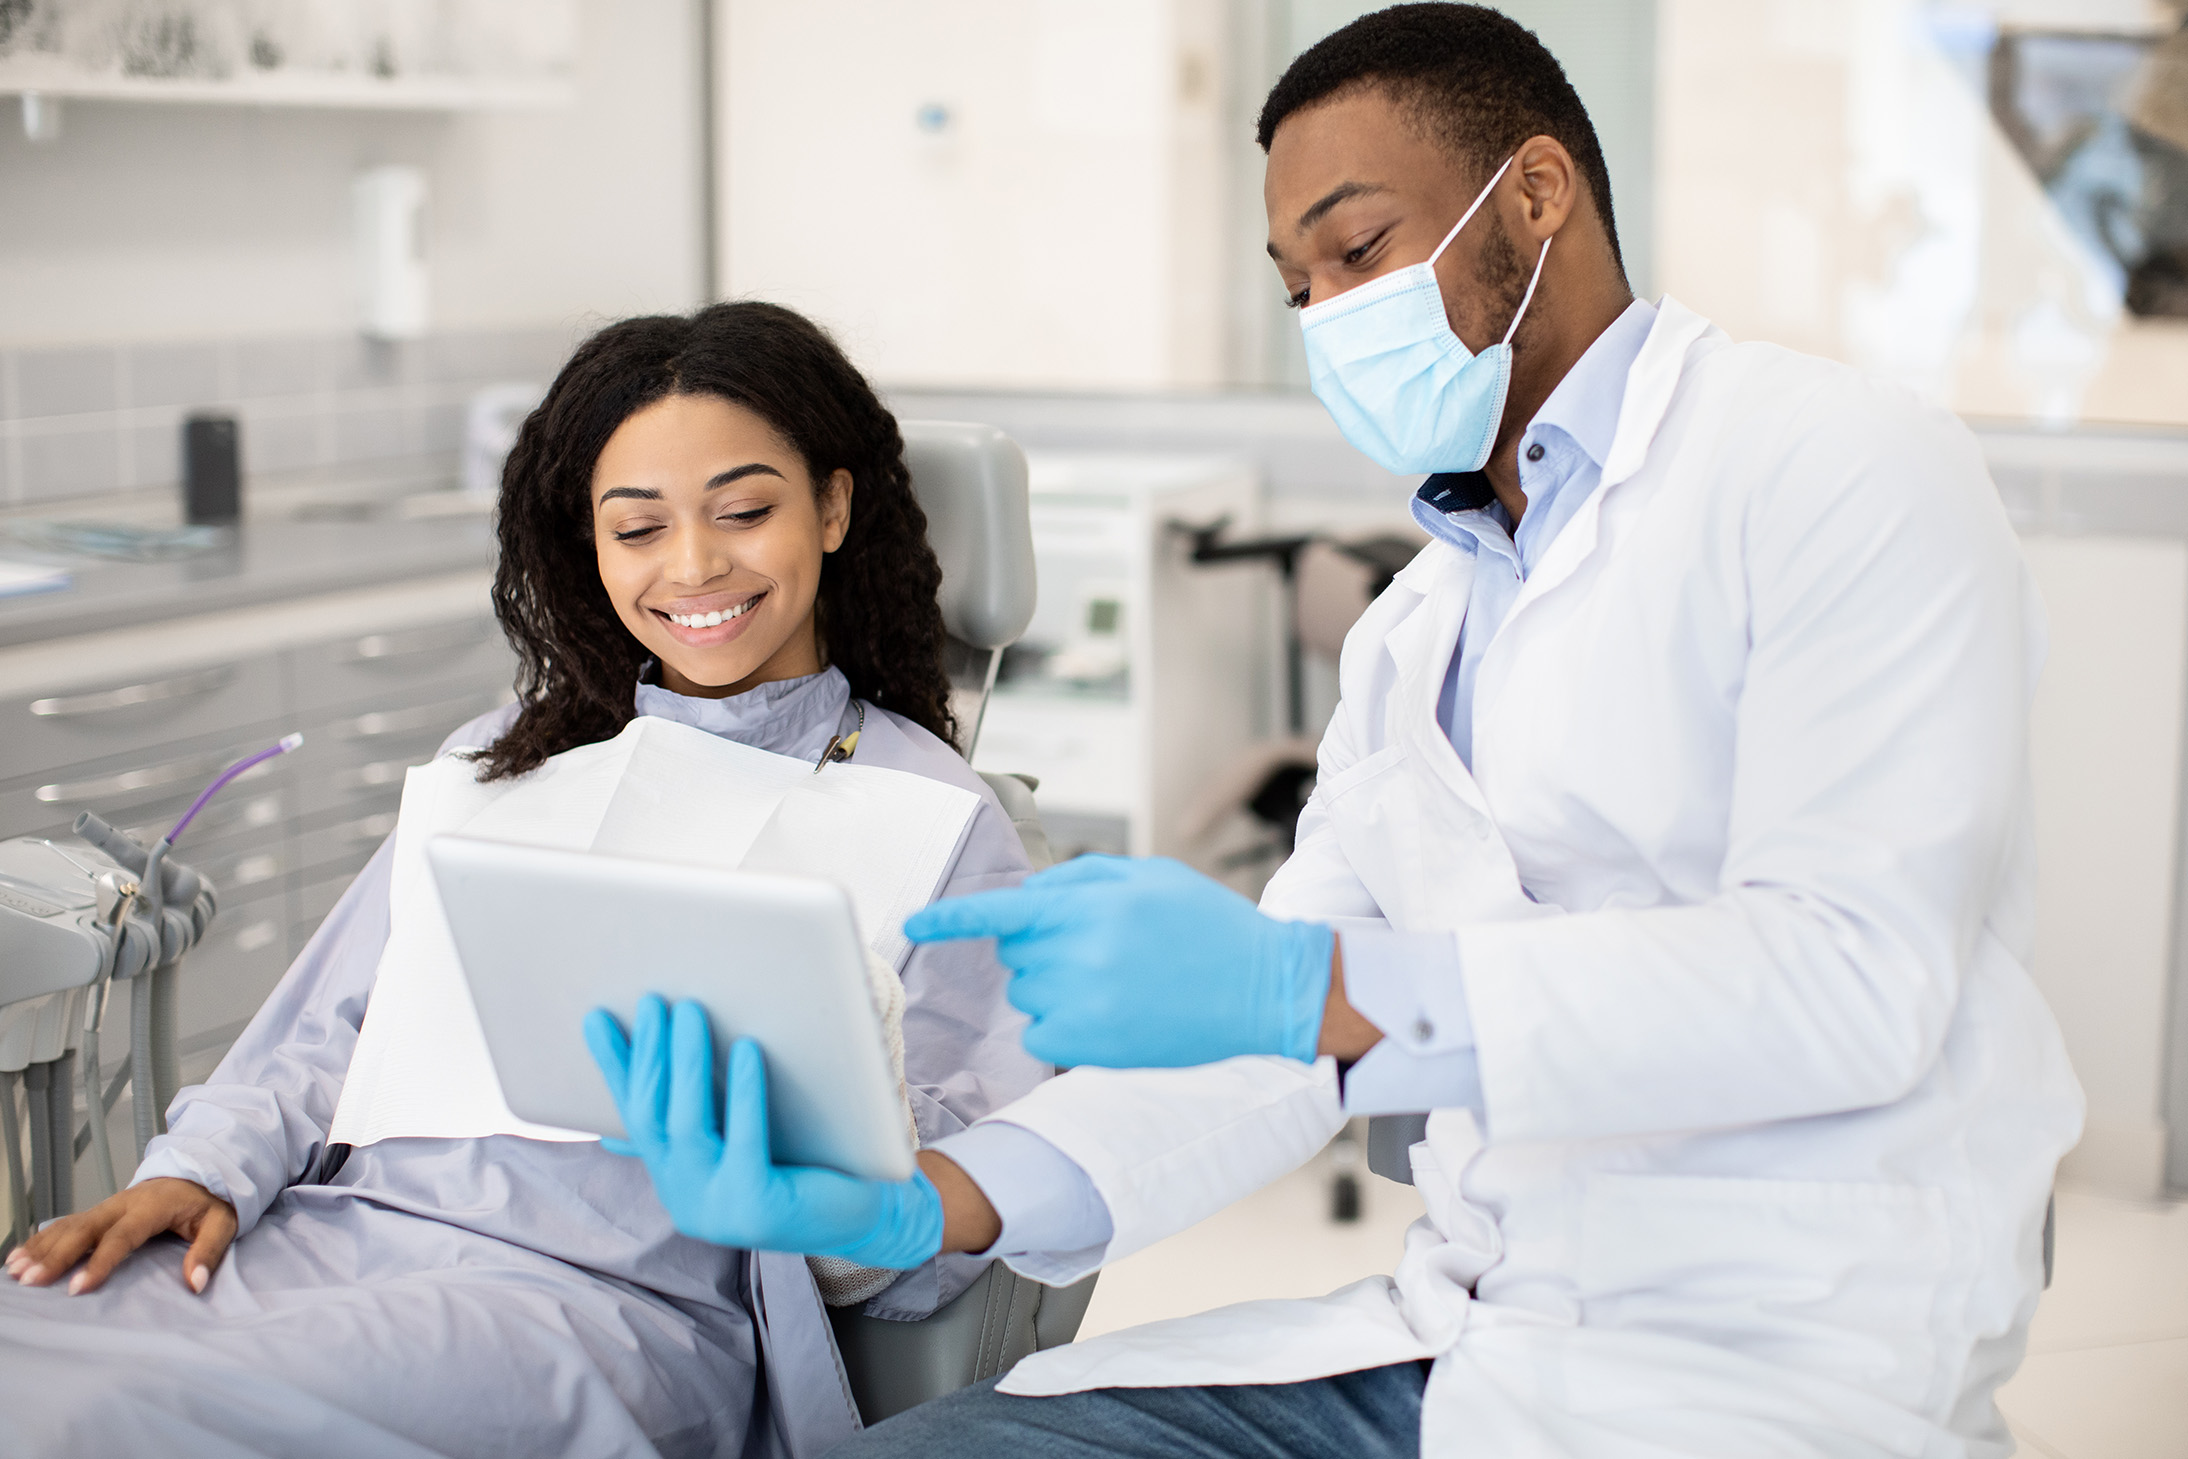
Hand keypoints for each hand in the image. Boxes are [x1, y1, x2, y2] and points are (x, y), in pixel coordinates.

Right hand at [4, 1178, 236, 1295]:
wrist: (200, 1171)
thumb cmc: (209, 1201)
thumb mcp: (222, 1222)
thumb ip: (209, 1251)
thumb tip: (195, 1283)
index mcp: (152, 1207)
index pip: (121, 1236)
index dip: (99, 1262)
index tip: (78, 1288)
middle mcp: (122, 1204)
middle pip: (84, 1229)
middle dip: (56, 1256)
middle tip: (32, 1281)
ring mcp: (107, 1206)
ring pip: (68, 1226)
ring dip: (41, 1249)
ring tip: (17, 1273)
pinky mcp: (98, 1211)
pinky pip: (64, 1225)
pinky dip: (39, 1240)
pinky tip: (17, 1257)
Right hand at [585, 995, 941, 1267]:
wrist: (870, 1213)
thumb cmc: (807, 1160)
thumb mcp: (743, 1133)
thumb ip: (703, 1110)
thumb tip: (662, 1058)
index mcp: (676, 1178)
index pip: (633, 1115)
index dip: (613, 1066)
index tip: (595, 1017)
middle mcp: (685, 1198)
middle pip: (653, 1115)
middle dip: (649, 1053)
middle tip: (651, 1000)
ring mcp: (717, 1209)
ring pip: (688, 1125)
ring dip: (686, 1063)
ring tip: (691, 1010)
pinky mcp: (759, 1209)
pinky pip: (745, 1140)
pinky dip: (744, 1091)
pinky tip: (748, 1047)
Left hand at [902, 855, 1333, 1068]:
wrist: (1265, 990)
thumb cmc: (1207, 926)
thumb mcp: (1148, 876)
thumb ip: (1080, 877)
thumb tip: (1028, 896)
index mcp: (1090, 906)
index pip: (1001, 911)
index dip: (950, 919)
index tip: (912, 925)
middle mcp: (1078, 955)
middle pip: (1015, 950)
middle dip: (1042, 943)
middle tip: (1102, 945)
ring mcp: (1082, 1005)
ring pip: (1028, 992)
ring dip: (1057, 984)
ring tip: (1120, 981)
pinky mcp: (1089, 1048)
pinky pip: (1040, 1034)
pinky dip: (1061, 1025)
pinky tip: (1111, 1014)